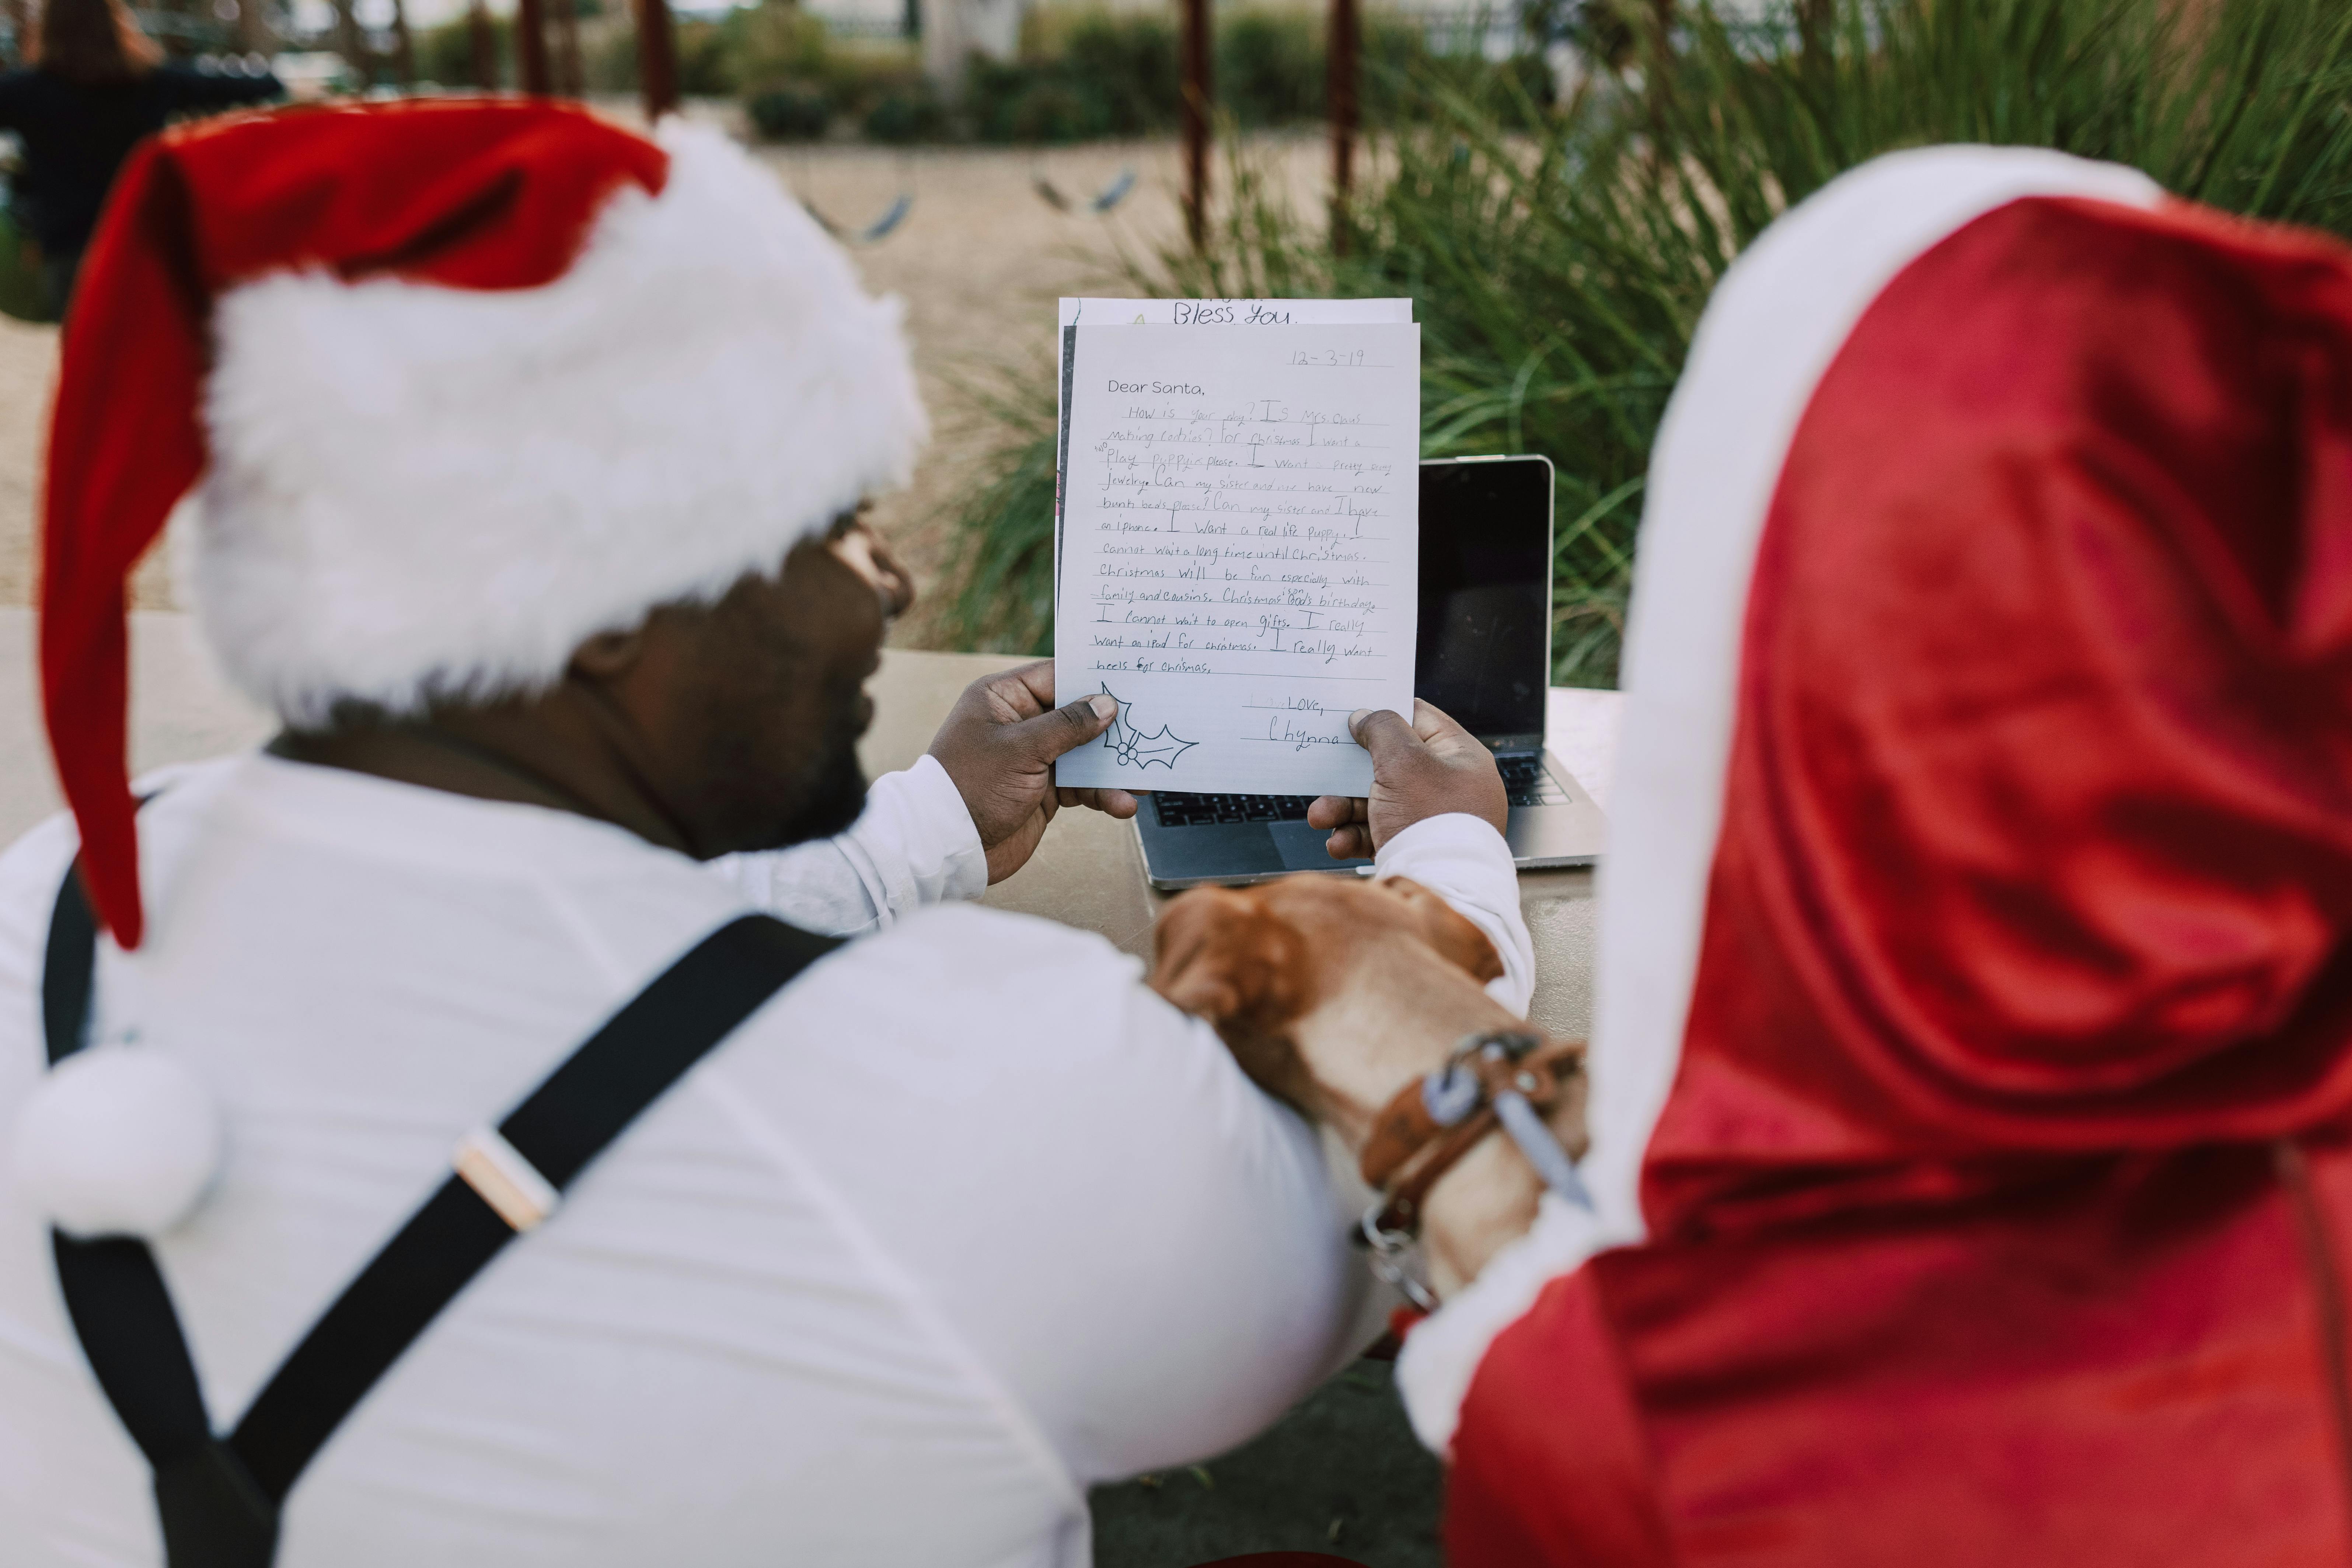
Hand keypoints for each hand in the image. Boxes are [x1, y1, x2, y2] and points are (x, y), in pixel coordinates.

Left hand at [927, 660, 1139, 883]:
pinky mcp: (1044, 790)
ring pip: (1085, 754)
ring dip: (1112, 768)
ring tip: (1143, 778)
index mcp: (1004, 698)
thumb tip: (1106, 704)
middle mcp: (1020, 724)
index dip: (1092, 678)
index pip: (1056, 676)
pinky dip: (1102, 794)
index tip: (1130, 679)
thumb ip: (1067, 725)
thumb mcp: (1021, 749)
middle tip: (1149, 727)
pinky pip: (1082, 785)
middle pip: (1077, 716)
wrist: (950, 847)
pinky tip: (1122, 804)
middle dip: (1112, 727)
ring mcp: (1034, 758)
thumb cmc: (971, 786)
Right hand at [1306, 700, 1506, 859]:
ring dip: (1343, 808)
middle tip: (1322, 766)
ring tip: (1319, 815)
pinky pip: (1377, 834)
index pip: (1420, 719)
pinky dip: (1354, 836)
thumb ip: (1382, 728)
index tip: (1351, 710)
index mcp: (1460, 757)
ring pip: (1377, 802)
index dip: (1384, 711)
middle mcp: (1449, 787)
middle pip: (1390, 765)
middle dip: (1349, 772)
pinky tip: (1338, 844)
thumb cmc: (1431, 820)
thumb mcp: (1404, 761)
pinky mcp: (1414, 848)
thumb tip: (1365, 715)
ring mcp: (1432, 820)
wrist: (1442, 892)